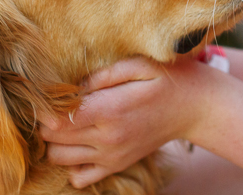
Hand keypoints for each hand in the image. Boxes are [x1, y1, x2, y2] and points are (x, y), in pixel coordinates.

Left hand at [40, 56, 216, 188]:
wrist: (197, 108)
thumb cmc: (169, 79)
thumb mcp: (139, 64)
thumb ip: (102, 74)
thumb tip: (72, 86)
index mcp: (110, 110)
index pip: (56, 119)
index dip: (44, 105)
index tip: (49, 91)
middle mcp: (107, 138)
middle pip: (52, 138)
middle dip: (46, 121)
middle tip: (56, 102)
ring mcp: (111, 156)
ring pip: (58, 158)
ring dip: (54, 141)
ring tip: (65, 120)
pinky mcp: (116, 165)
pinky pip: (79, 178)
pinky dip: (71, 164)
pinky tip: (79, 142)